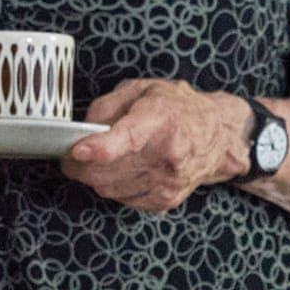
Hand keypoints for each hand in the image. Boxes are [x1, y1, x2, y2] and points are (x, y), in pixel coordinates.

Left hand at [61, 76, 252, 212]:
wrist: (218, 136)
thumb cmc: (178, 108)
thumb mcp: (142, 89)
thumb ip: (108, 105)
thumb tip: (83, 129)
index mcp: (162, 119)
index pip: (129, 138)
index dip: (100, 147)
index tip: (77, 150)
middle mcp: (168, 153)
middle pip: (109, 171)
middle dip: (79, 166)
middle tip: (71, 155)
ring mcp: (168, 181)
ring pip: (110, 189)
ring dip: (95, 177)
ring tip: (98, 160)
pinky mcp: (167, 199)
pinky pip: (123, 200)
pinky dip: (113, 187)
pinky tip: (121, 171)